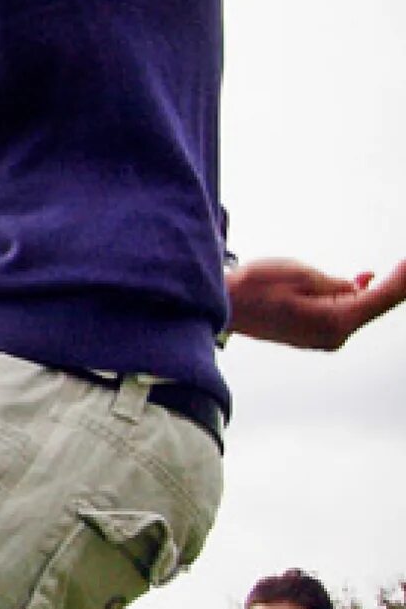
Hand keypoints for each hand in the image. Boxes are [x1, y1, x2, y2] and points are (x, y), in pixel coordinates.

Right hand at [227, 257, 405, 350]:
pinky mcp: (314, 334)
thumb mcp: (301, 274)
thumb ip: (337, 283)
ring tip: (392, 270)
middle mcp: (332, 336)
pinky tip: (360, 281)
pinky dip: (353, 297)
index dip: (402, 279)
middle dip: (392, 284)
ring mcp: (323, 338)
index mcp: (333, 321)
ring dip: (371, 289)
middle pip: (374, 306)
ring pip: (358, 309)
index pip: (382, 298)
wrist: (220, 305)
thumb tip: (358, 287)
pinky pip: (343, 314)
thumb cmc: (252, 289)